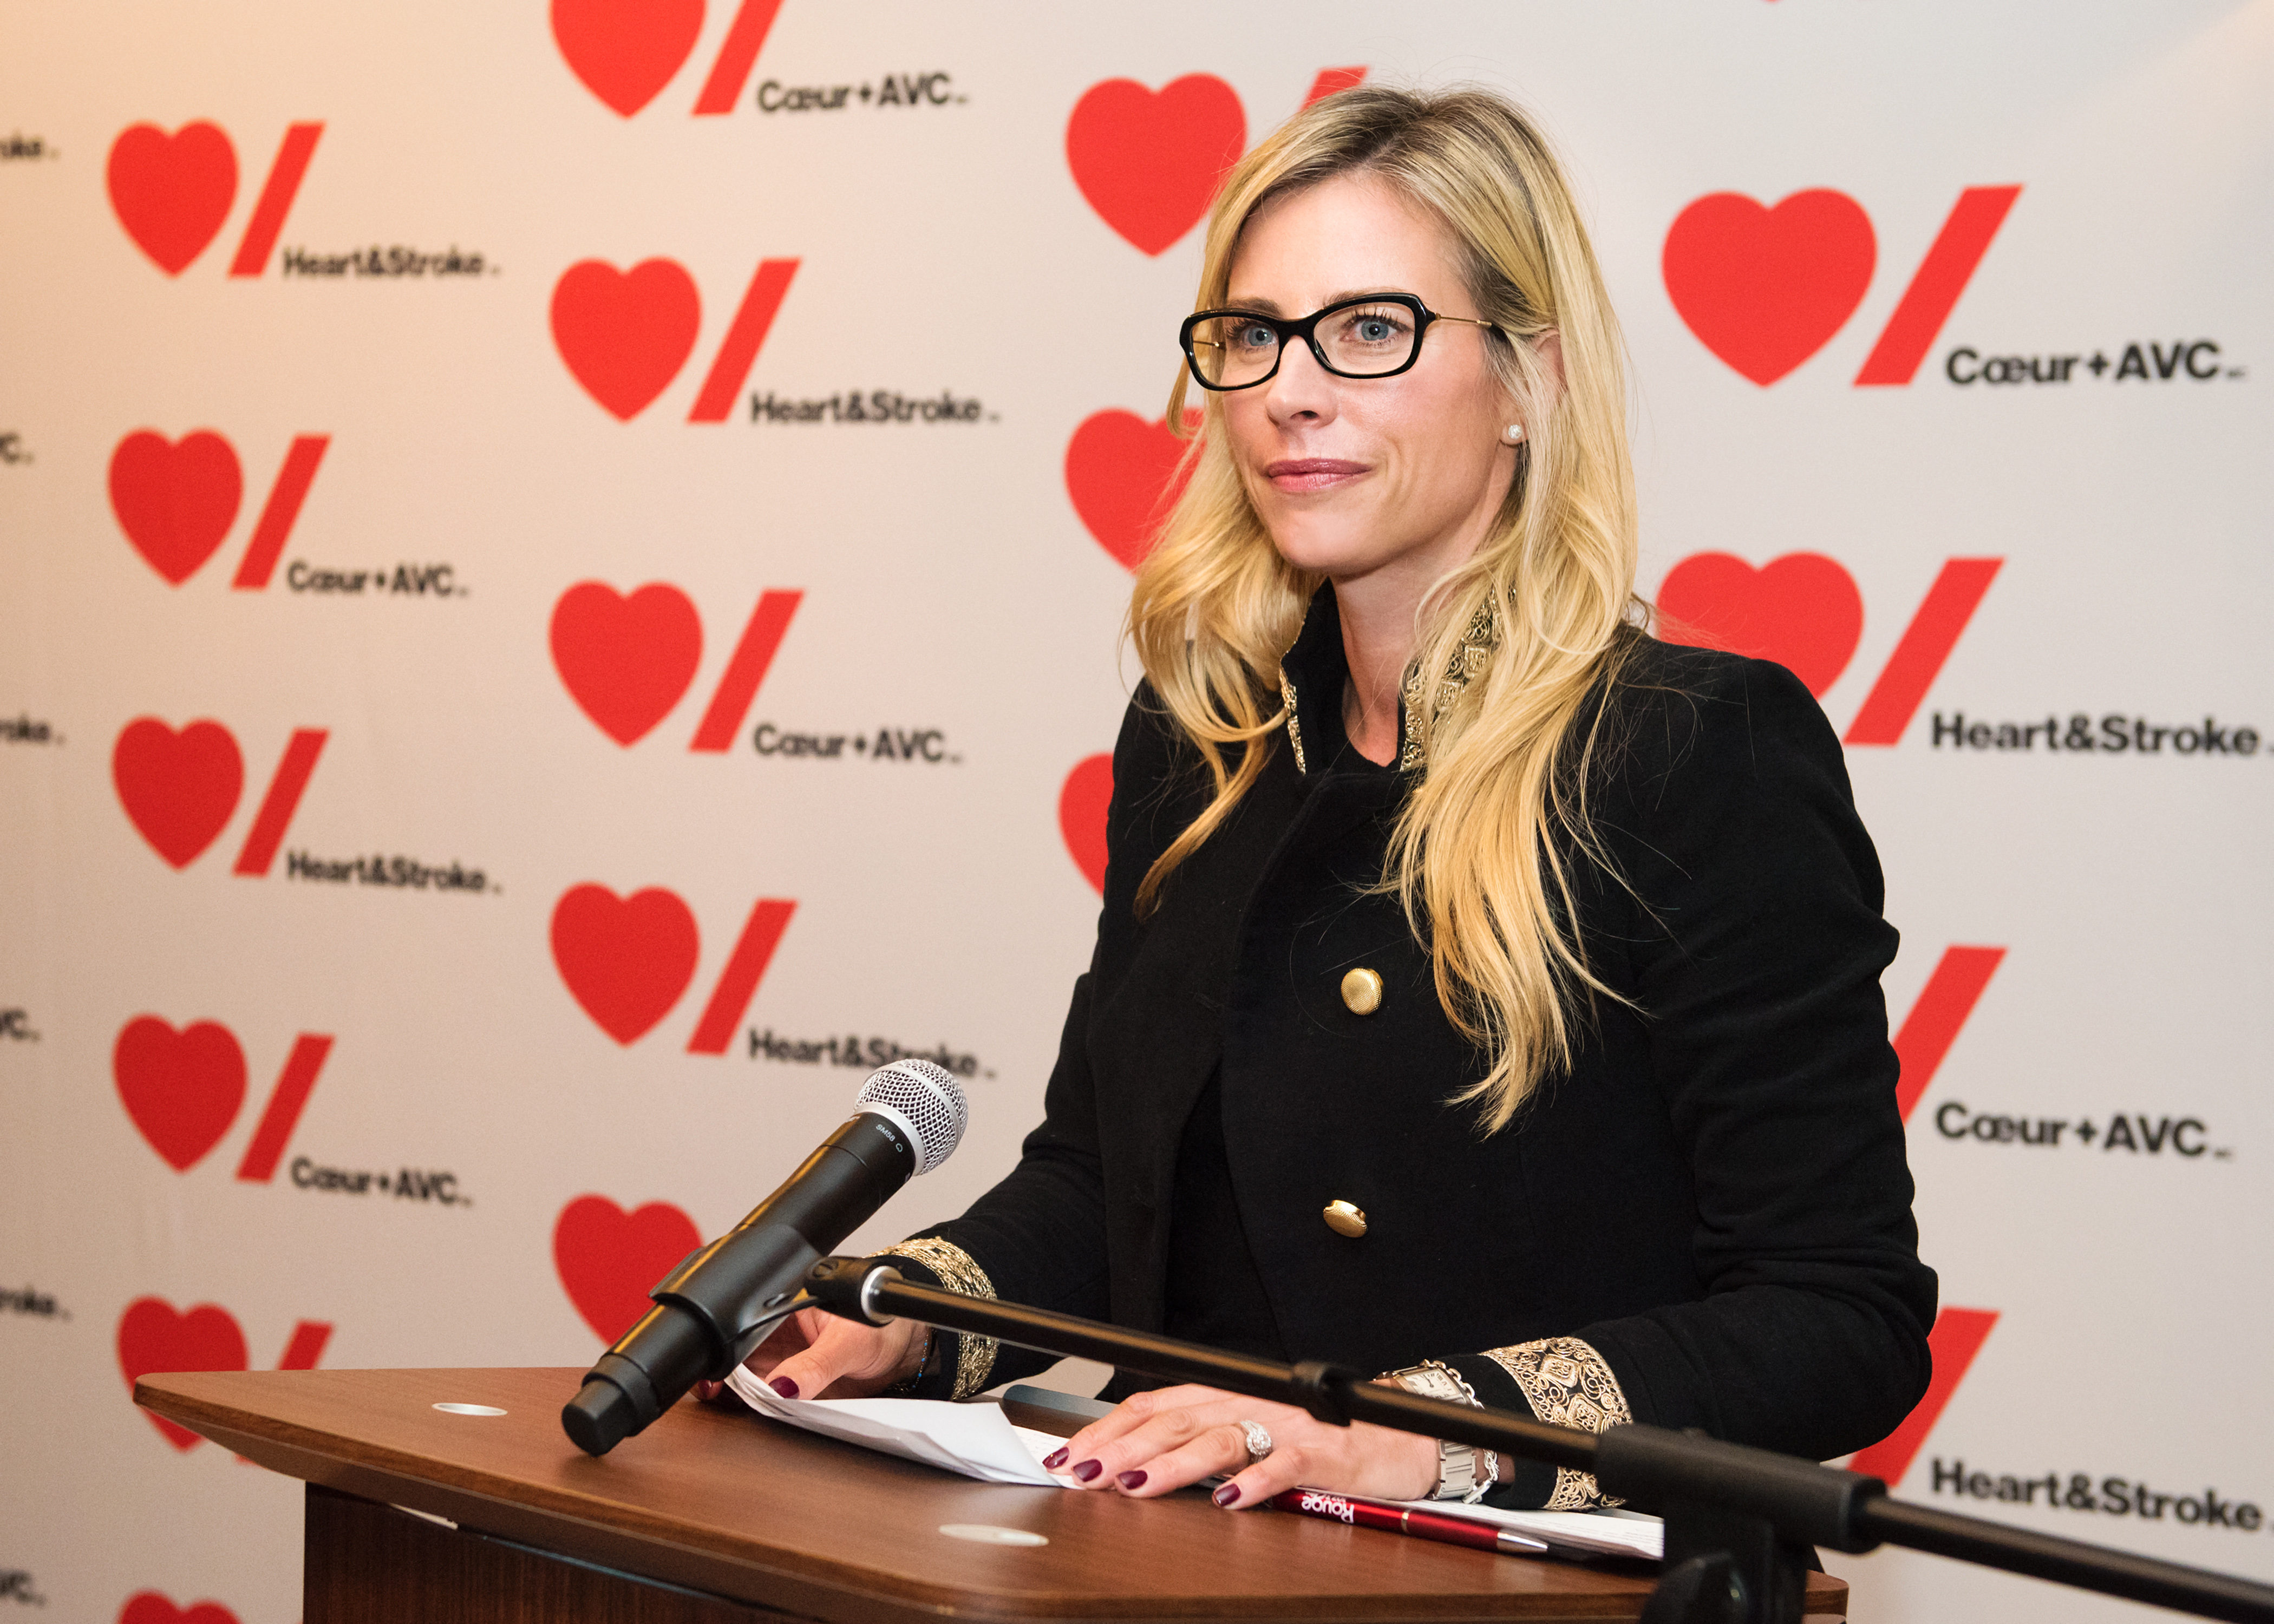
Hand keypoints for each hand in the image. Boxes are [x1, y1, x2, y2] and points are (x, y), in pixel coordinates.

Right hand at [692, 1308, 927, 1404]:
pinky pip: (770, 1400)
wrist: (908, 1348)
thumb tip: (784, 1386)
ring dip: (740, 1398)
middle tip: (717, 1396)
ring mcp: (784, 1361)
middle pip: (737, 1359)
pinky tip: (761, 1414)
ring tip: (739, 1407)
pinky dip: (762, 1410)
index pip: (742, 1331)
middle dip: (724, 1379)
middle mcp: (777, 1334)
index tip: (716, 1377)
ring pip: (747, 1382)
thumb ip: (818, 1365)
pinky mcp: (796, 1386)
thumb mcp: (850, 1342)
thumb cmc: (885, 1326)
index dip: (726, 1355)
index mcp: (785, 1307)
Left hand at [1045, 1383, 1440, 1508]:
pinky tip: (1229, 1500)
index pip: (1157, 1406)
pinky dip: (1255, 1482)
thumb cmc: (1320, 1441)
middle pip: (1176, 1420)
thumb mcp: (1252, 1438)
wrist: (1399, 1435)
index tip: (1072, 1452)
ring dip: (1171, 1464)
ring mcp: (1287, 1428)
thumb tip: (1134, 1466)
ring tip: (1133, 1485)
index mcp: (1228, 1399)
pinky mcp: (1323, 1454)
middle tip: (1085, 1472)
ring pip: (1220, 1439)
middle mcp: (1251, 1405)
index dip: (1110, 1426)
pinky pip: (1285, 1466)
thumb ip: (1202, 1446)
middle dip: (1123, 1445)